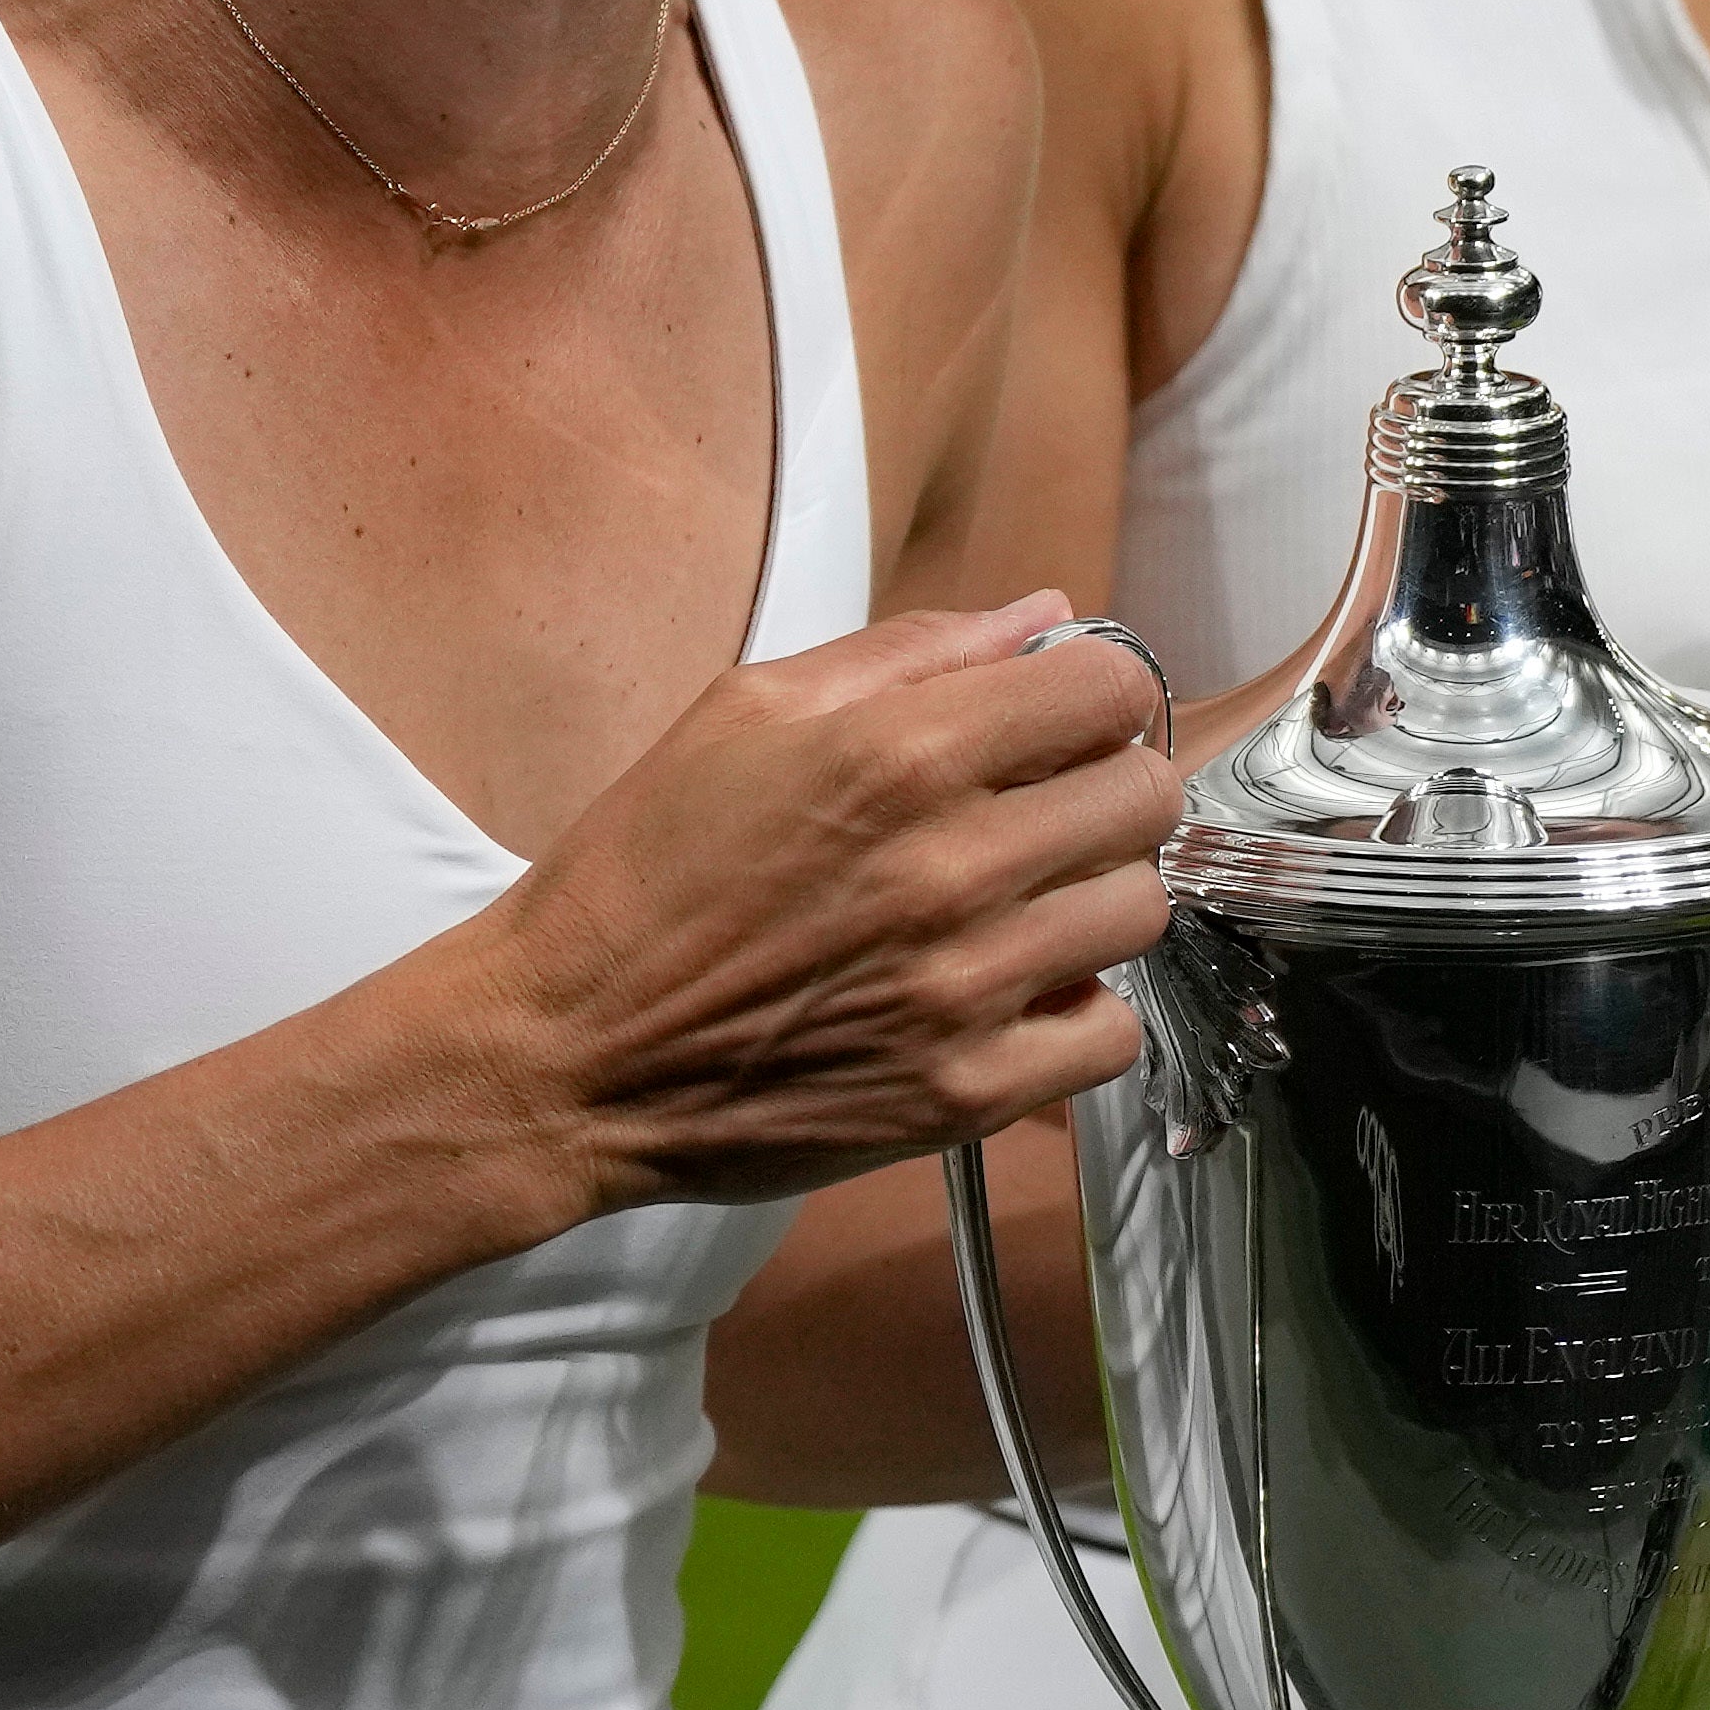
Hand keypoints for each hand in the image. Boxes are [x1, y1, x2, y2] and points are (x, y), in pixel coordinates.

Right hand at [476, 606, 1170, 1212]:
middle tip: (1038, 812)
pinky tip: (1010, 992)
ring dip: (1092, 898)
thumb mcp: (745, 713)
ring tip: (1018, 905)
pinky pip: (1110, 1035)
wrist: (564, 1051)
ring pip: (1138, 912)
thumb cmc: (641, 874)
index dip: (1090, 696)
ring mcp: (965, 989)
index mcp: (899, 754)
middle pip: (1145, 798)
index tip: (1057, 720)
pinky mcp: (964, 1093)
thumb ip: (909, 653)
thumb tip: (1038, 616)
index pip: (1109, 690)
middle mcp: (951, 867)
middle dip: (1101, 788)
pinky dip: (1077, 1011)